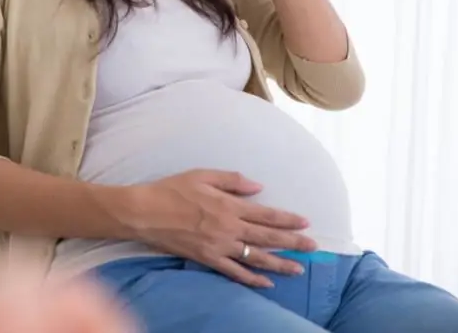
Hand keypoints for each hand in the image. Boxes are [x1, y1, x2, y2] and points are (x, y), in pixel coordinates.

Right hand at [119, 169, 316, 287]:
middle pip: (267, 238)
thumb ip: (231, 181)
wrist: (144, 212)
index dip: (288, 219)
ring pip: (256, 258)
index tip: (306, 222)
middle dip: (293, 242)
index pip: (266, 214)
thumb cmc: (171, 190)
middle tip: (313, 247)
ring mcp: (219, 246)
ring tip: (299, 268)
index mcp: (228, 206)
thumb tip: (258, 187)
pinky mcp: (207, 259)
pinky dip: (252, 278)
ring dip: (280, 264)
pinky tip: (266, 283)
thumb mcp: (201, 175)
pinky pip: (234, 272)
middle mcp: (228, 228)